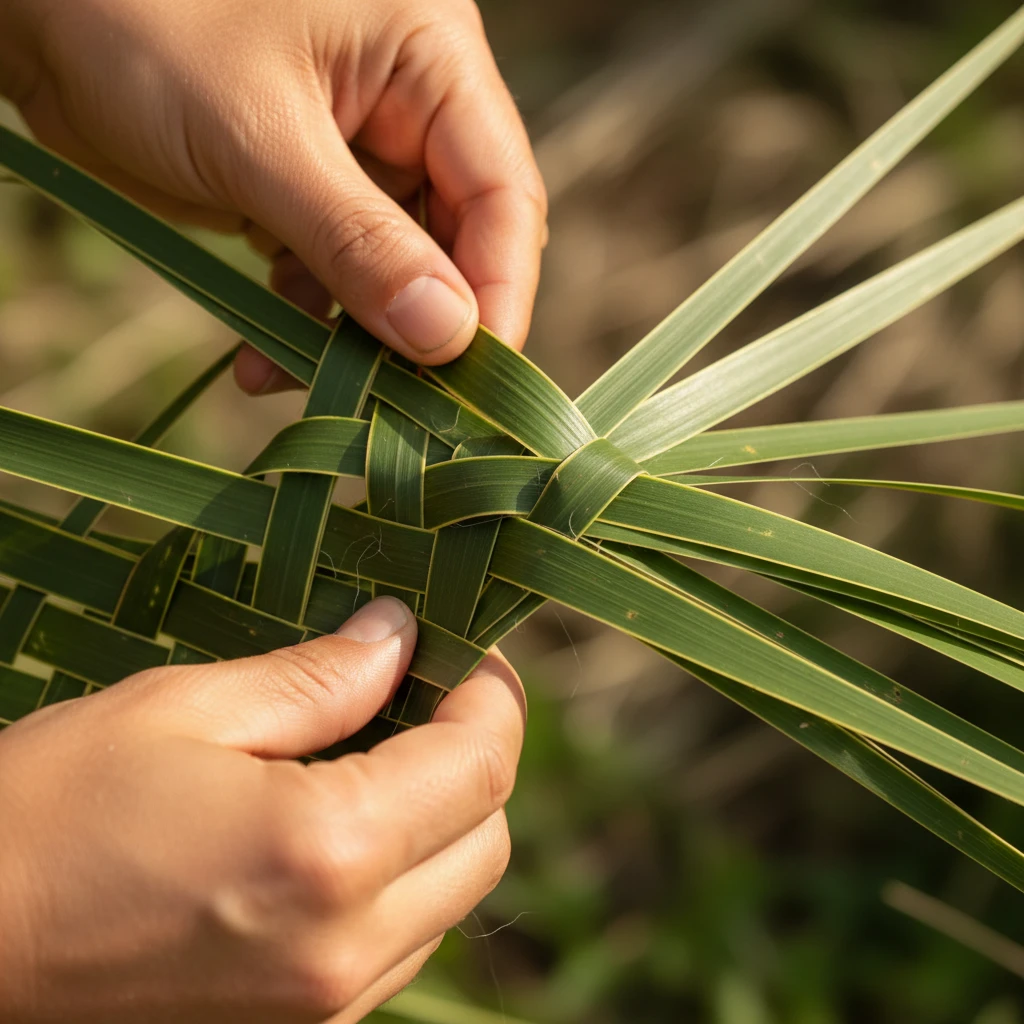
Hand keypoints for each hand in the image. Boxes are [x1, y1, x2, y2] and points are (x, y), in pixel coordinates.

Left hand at [0, 0, 547, 389]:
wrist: (37, 15)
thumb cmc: (143, 26)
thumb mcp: (260, 138)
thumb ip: (358, 241)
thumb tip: (448, 336)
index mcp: (431, 59)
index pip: (502, 190)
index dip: (500, 289)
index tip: (474, 373)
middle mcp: (411, 109)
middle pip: (459, 242)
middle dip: (424, 324)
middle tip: (400, 402)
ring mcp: (361, 157)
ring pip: (397, 274)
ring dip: (357, 340)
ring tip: (307, 382)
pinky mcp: (310, 196)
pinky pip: (335, 279)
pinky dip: (305, 325)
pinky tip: (261, 363)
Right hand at [0, 597, 524, 1022]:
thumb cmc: (50, 811)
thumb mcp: (185, 709)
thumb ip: (317, 677)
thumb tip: (397, 636)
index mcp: (328, 852)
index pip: (481, 766)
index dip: (491, 694)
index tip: (469, 650)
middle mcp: (345, 949)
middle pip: (488, 839)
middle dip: (476, 755)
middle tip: (427, 691)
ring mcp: (324, 1008)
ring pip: (451, 897)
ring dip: (443, 819)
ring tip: (381, 751)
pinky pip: (398, 944)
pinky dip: (401, 878)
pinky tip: (343, 825)